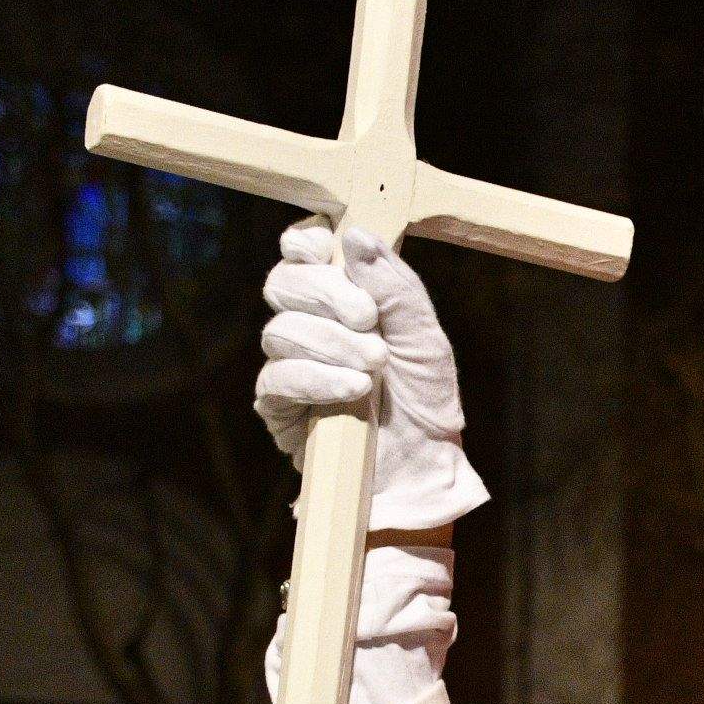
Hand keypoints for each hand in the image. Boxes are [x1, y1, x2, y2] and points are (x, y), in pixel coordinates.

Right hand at [254, 219, 483, 531]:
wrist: (421, 466)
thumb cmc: (424, 400)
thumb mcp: (424, 338)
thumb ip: (393, 287)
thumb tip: (354, 237)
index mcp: (340, 297)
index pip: (301, 253)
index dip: (304, 243)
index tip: (324, 249)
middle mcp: (307, 324)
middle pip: (282, 283)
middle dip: (326, 294)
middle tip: (369, 319)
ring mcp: (289, 364)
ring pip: (280, 330)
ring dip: (332, 343)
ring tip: (375, 366)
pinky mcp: (279, 406)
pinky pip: (278, 378)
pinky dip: (318, 378)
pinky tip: (353, 390)